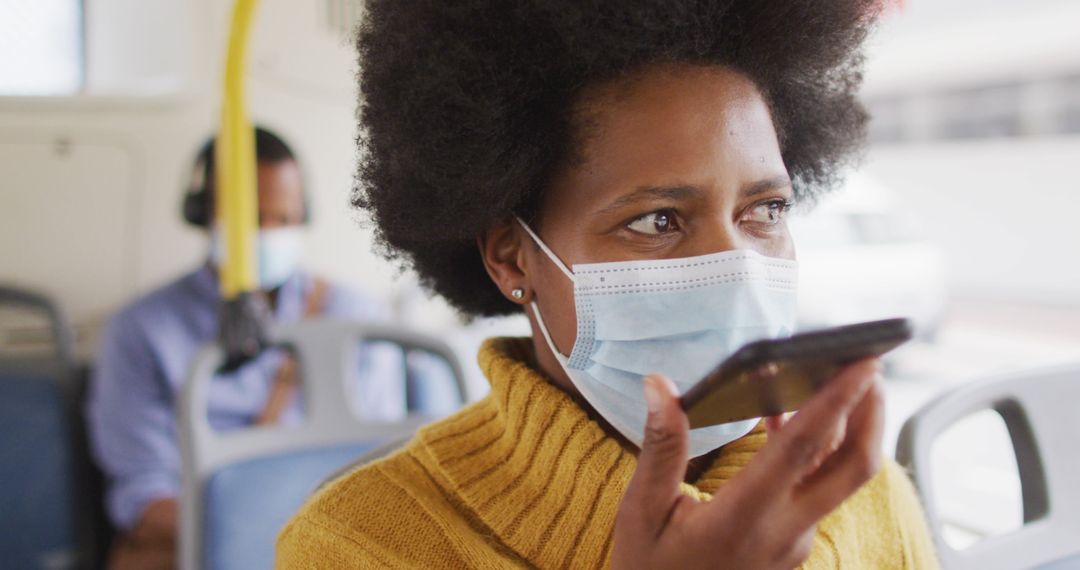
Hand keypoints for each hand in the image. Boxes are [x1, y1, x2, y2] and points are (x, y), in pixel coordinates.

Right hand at [612, 359, 884, 569]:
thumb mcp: (641, 513)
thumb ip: (661, 448)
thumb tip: (662, 385)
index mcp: (744, 518)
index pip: (803, 449)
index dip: (837, 401)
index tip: (863, 363)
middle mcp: (784, 531)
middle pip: (854, 467)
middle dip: (870, 411)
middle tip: (869, 363)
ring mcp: (795, 541)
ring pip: (840, 478)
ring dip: (848, 428)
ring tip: (835, 377)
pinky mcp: (794, 545)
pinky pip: (818, 489)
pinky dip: (818, 449)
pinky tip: (788, 419)